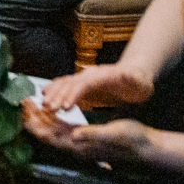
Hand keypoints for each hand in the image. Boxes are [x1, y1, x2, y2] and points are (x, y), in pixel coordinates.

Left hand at [21, 104, 155, 165]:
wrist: (146, 149)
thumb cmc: (133, 140)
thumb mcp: (114, 133)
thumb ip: (93, 135)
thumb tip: (74, 136)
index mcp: (80, 145)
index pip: (49, 135)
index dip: (33, 123)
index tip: (22, 109)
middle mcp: (76, 146)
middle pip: (45, 132)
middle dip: (31, 118)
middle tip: (19, 100)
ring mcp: (79, 143)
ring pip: (52, 130)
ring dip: (39, 117)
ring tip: (28, 103)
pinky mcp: (85, 138)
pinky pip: (62, 128)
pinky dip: (51, 118)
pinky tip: (47, 109)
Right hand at [38, 62, 154, 112]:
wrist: (135, 76)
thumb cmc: (139, 83)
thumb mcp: (140, 82)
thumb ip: (133, 79)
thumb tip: (128, 74)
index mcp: (102, 76)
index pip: (84, 85)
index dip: (73, 95)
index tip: (65, 107)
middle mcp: (89, 75)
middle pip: (70, 83)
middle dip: (58, 96)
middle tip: (48, 109)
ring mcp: (84, 78)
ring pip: (64, 83)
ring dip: (53, 93)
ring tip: (43, 105)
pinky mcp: (82, 84)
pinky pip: (65, 86)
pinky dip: (54, 90)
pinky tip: (45, 97)